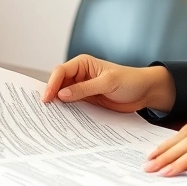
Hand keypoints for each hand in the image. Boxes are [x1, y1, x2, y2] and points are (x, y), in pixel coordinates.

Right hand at [40, 54, 174, 112]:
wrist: (144, 92)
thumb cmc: (129, 80)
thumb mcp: (108, 82)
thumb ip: (85, 88)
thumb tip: (62, 94)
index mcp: (83, 64)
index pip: (61, 72)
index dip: (52, 84)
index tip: (47, 98)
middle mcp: (80, 76)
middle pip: (58, 85)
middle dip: (51, 96)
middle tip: (41, 110)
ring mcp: (82, 90)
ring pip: (64, 97)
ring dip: (58, 106)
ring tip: (48, 119)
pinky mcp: (87, 101)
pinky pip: (73, 107)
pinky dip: (67, 113)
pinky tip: (62, 121)